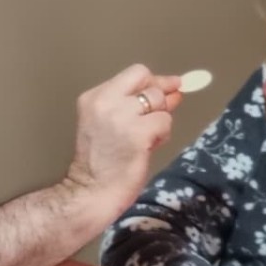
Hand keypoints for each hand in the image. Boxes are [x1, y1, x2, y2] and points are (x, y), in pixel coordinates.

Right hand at [65, 64, 182, 217]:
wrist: (91, 191)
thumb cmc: (102, 161)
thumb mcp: (110, 123)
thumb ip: (136, 104)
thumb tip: (174, 90)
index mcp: (95, 96)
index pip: (136, 73)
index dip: (154, 83)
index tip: (166, 93)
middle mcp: (106, 101)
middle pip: (151, 84)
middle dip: (160, 101)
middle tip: (154, 122)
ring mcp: (122, 116)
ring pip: (160, 102)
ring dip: (160, 120)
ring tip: (146, 139)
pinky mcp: (138, 133)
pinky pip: (164, 122)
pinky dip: (162, 135)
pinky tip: (148, 148)